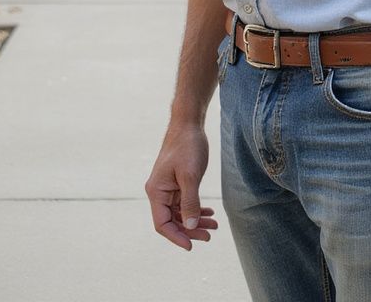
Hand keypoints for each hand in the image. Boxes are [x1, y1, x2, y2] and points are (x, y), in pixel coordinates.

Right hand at [145, 122, 218, 249]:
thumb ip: (190, 202)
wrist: (189, 124)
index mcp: (156, 192)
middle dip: (190, 230)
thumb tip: (190, 227)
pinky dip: (196, 209)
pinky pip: (184, 203)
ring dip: (196, 221)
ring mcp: (167, 188)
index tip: (192, 246)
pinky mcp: (176, 183)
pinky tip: (208, 213)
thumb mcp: (190, 176)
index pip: (162, 224)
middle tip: (210, 235)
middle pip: (172, 221)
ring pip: (180, 213)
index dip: (176, 237)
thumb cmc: (187, 146)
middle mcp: (159, 192)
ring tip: (214, 225)